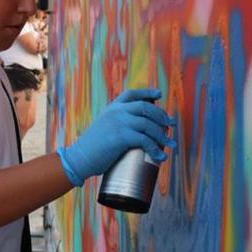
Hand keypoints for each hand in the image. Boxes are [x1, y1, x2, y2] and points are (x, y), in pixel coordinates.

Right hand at [57, 89, 175, 186]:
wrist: (79, 158)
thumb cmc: (92, 148)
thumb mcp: (104, 128)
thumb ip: (117, 124)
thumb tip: (136, 130)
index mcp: (112, 108)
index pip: (132, 94)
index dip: (147, 92)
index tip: (159, 95)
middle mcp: (116, 112)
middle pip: (146, 107)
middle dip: (162, 116)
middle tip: (171, 124)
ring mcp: (118, 123)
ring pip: (149, 124)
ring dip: (163, 135)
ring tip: (170, 145)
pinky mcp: (120, 137)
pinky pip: (145, 140)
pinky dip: (156, 149)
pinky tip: (160, 156)